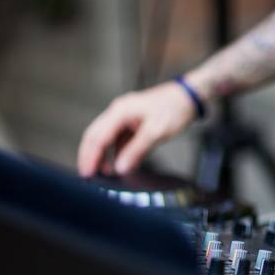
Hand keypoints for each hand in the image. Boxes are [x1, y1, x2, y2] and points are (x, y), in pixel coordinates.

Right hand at [77, 81, 196, 176]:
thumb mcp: (156, 132)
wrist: (187, 98)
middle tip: (87, 176)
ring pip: (104, 138)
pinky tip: (116, 165)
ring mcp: (123, 117)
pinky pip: (117, 139)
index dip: (90, 156)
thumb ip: (137, 150)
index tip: (87, 173)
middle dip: (89, 156)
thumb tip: (121, 168)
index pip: (97, 137)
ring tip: (100, 175)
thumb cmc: (174, 109)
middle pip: (95, 136)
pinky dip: (114, 152)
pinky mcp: (131, 123)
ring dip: (101, 155)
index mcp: (120, 111)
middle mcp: (118, 112)